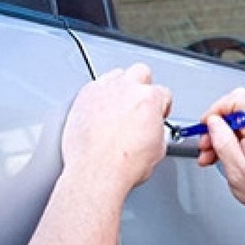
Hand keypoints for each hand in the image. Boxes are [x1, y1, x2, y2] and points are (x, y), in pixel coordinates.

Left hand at [61, 64, 171, 198]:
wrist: (97, 172)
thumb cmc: (124, 164)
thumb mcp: (158, 148)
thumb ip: (157, 129)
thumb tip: (152, 130)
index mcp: (149, 99)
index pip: (163, 93)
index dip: (162, 105)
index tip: (157, 114)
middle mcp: (126, 88)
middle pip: (140, 72)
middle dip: (142, 86)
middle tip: (139, 104)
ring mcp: (102, 90)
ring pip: (115, 76)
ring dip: (119, 89)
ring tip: (118, 109)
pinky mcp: (82, 97)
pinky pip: (94, 89)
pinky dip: (99, 98)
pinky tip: (100, 114)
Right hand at [198, 88, 244, 215]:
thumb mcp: (236, 170)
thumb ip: (223, 142)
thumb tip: (213, 122)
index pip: (237, 99)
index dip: (217, 109)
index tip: (206, 125)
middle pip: (235, 109)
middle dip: (216, 127)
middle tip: (206, 146)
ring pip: (239, 120)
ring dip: (222, 135)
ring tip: (213, 155)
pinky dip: (234, 138)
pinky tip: (226, 154)